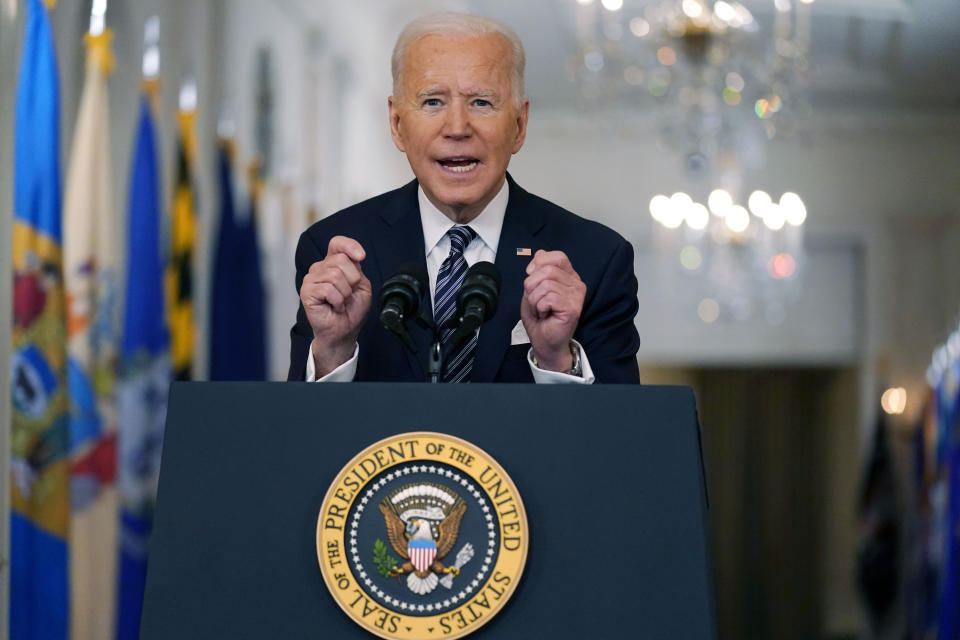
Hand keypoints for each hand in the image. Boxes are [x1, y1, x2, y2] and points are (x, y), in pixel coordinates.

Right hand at [300, 236, 371, 375]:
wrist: (344, 331)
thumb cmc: (351, 310)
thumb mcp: (361, 285)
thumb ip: (356, 268)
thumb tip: (354, 257)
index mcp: (333, 264)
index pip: (337, 244)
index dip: (350, 245)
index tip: (361, 257)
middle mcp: (320, 268)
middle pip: (341, 260)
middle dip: (352, 280)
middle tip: (348, 294)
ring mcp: (311, 279)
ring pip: (335, 275)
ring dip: (345, 293)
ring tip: (341, 302)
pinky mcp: (307, 291)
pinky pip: (328, 289)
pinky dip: (338, 301)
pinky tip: (334, 306)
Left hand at [520, 250, 585, 371]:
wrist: (544, 341)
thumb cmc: (540, 317)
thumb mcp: (533, 288)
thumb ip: (537, 270)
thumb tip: (539, 254)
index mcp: (568, 276)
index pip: (556, 256)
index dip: (538, 265)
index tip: (533, 281)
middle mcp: (576, 283)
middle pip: (547, 269)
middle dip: (532, 286)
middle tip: (536, 301)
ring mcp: (576, 295)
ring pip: (545, 284)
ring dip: (535, 300)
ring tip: (541, 310)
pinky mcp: (572, 308)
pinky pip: (548, 298)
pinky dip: (539, 308)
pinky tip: (545, 315)